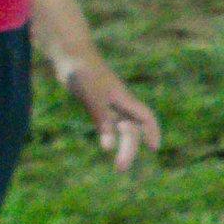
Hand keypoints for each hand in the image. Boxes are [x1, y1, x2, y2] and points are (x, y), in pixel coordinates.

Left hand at [53, 56, 162, 172]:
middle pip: (131, 127)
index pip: (145, 118)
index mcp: (123, 99)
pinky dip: (109, 132)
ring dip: (120, 143)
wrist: (69, 55)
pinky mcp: (94, 99)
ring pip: (120, 125)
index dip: (152, 132)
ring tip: (116, 162)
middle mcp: (119, 101)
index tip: (154, 149)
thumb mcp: (93, 98)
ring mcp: (106, 100)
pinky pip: (107, 121)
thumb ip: (102, 121)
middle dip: (129, 148)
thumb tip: (109, 147)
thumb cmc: (83, 72)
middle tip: (120, 169)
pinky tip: (105, 141)